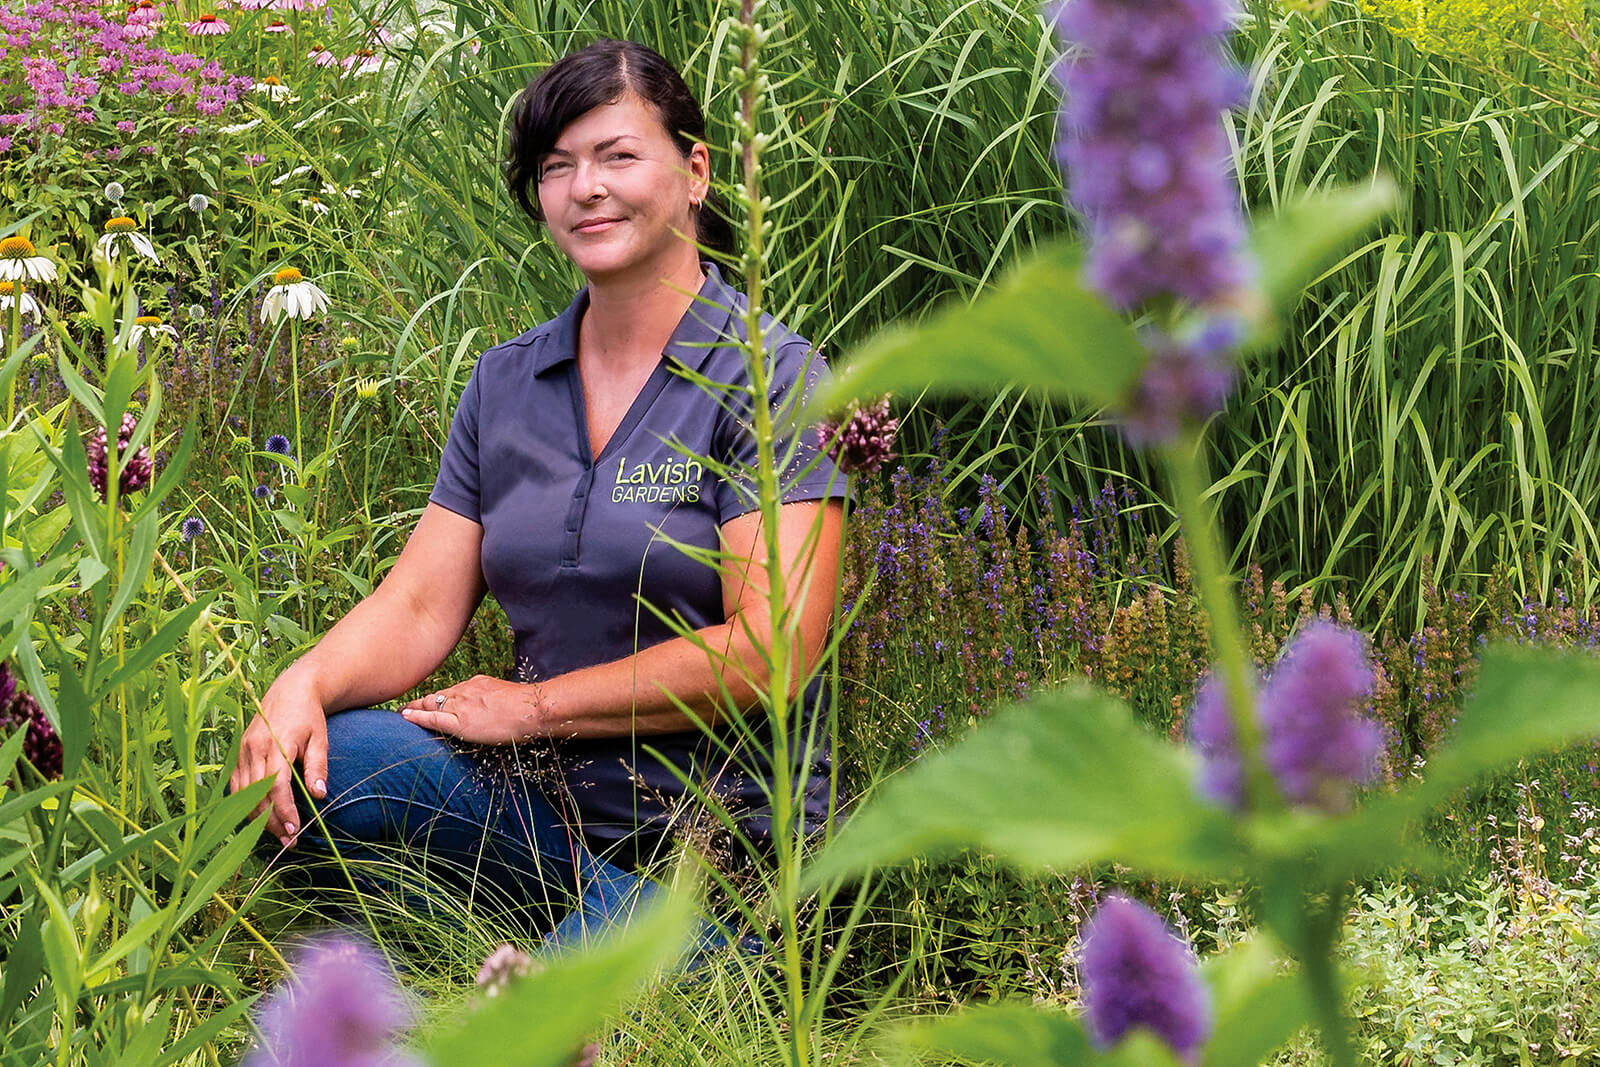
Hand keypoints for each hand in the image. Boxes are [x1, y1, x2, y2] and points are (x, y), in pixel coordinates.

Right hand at [230, 677, 328, 847]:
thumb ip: (318, 767)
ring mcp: (242, 752)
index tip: (294, 829)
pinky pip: (236, 787)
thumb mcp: (320, 739)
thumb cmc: (309, 716)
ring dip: (258, 818)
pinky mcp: (238, 755)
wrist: (290, 691)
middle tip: (290, 841)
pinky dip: (246, 805)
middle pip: (257, 795)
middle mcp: (253, 749)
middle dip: (271, 822)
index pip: (275, 785)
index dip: (283, 810)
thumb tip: (319, 795)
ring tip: (278, 834)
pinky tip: (260, 818)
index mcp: (276, 743)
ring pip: (243, 794)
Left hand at [400, 675, 545, 743]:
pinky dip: (418, 716)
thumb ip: (493, 698)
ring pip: (432, 704)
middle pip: (439, 695)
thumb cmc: (528, 706)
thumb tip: (492, 707)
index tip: (430, 699)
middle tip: (407, 705)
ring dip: (416, 707)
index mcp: (478, 684)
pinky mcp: (460, 722)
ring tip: (402, 712)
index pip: (453, 691)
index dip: (439, 696)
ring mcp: (462, 705)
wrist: (532, 709)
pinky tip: (405, 716)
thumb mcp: (507, 694)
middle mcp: (466, 691)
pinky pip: (434, 718)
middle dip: (423, 700)